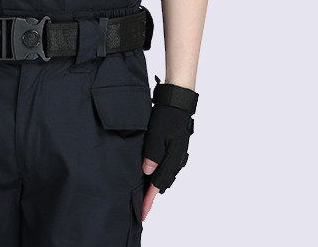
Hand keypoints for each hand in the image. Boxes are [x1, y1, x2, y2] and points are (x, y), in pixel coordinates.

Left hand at [139, 77, 197, 219]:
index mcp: (171, 159)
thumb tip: (146, 172)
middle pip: (161, 184)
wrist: (177, 103)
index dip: (148, 200)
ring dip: (153, 184)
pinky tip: (150, 172)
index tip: (142, 213)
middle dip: (150, 195)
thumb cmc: (166, 117)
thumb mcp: (156, 135)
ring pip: (163, 175)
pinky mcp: (174, 149)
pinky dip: (157, 173)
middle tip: (139, 205)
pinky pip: (165, 166)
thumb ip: (151, 154)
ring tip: (143, 192)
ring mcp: (176, 155)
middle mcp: (175, 160)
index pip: (157, 185)